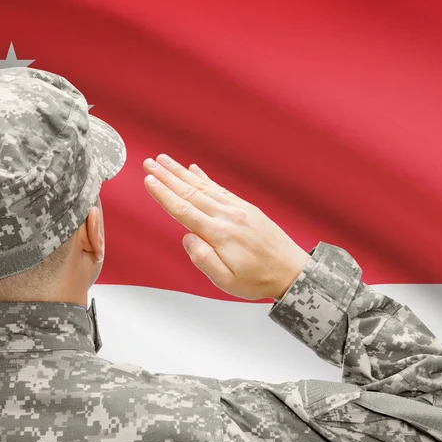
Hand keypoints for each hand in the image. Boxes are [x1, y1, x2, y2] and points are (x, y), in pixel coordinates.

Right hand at [142, 154, 310, 300]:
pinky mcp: (246, 208)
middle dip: (167, 177)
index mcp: (219, 234)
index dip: (164, 195)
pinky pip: (221, 188)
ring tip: (165, 160)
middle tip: (150, 162)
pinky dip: (205, 178)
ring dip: (182, 173)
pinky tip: (195, 170)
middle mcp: (228, 216)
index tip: (149, 180)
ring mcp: (238, 209)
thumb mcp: (226, 281)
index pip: (184, 210)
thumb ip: (203, 259)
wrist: (291, 271)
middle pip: (190, 192)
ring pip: (204, 187)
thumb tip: (187, 237)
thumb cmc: (258, 279)